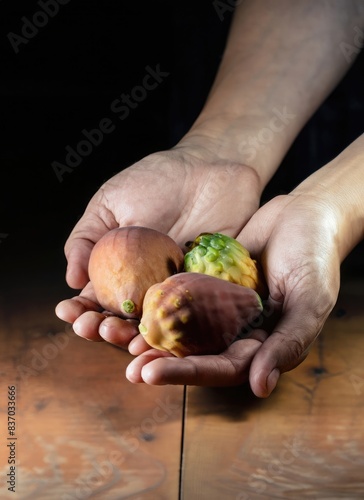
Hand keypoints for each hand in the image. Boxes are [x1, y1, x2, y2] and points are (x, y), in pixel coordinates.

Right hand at [55, 145, 260, 347]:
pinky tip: (165, 339)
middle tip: (95, 329)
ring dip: (137, 338)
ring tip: (124, 341)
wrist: (211, 166)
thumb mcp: (111, 202)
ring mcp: (177, 289)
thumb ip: (87, 238)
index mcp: (120, 269)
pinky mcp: (209, 289)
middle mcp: (147, 284)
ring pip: (156, 323)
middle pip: (123, 318)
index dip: (80, 309)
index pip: (95, 297)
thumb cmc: (157, 180)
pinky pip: (194, 315)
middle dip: (104, 328)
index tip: (69, 312)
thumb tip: (70, 279)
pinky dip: (180, 331)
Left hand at [126, 192, 339, 396]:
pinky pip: (178, 294)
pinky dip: (155, 300)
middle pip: (193, 353)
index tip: (149, 373)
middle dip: (158, 361)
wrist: (303, 214)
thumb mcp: (310, 300)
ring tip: (113, 337)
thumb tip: (259, 388)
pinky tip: (129, 303)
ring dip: (148, 335)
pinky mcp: (206, 282)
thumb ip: (288, 343)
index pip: (220, 368)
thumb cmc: (315, 257)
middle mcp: (236, 330)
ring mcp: (219, 306)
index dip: (185, 373)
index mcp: (261, 344)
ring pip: (180, 326)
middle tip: (127, 367)